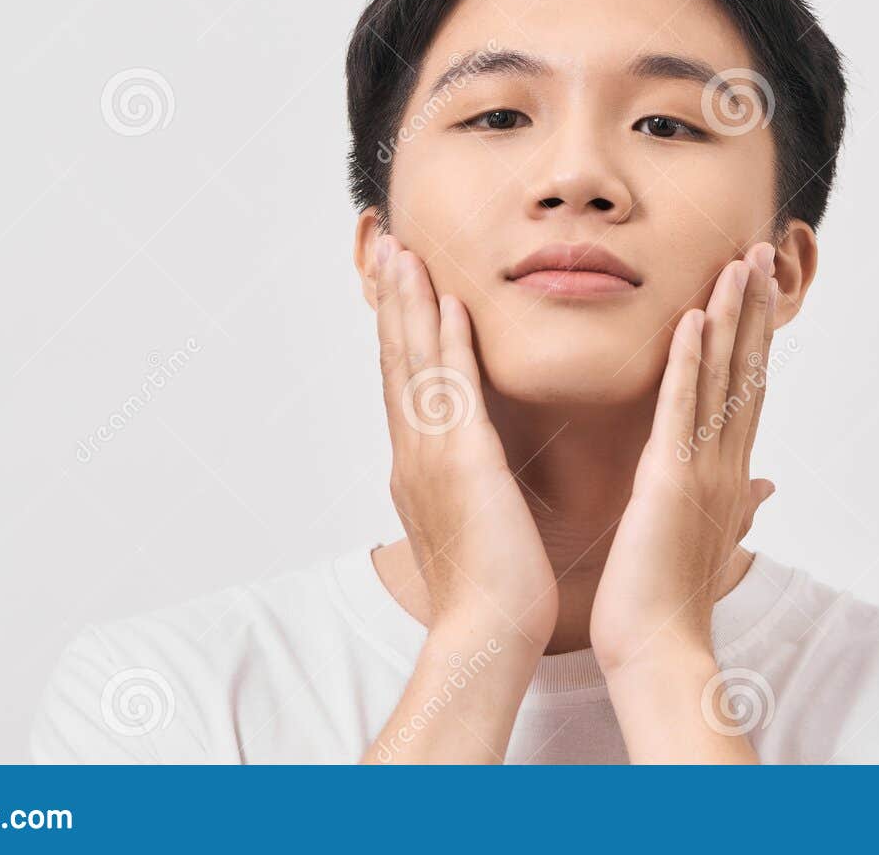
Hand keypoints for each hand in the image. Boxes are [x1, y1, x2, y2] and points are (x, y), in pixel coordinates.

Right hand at [372, 234, 557, 648]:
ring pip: (415, 362)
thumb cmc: (490, 587)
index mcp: (418, 465)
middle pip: (397, 359)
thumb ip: (464, 482)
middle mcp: (414, 452)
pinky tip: (449, 303)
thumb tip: (467, 466)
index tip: (399, 284)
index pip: (404, 382)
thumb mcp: (470, 519)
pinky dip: (447, 342)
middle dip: (393, 300)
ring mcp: (431, 453)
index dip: (400, 329)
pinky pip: (451, 387)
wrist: (486, 631)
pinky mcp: (462, 460)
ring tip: (404, 253)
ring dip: (409, 303)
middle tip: (388, 247)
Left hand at [590, 241, 778, 675]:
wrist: (660, 648)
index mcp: (729, 474)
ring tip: (740, 261)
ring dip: (733, 315)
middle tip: (761, 250)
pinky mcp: (671, 477)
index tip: (759, 289)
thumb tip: (768, 490)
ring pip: (725, 376)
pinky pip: (683, 407)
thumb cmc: (672, 600)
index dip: (757, 336)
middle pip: (748, 368)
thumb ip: (739, 508)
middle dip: (755, 307)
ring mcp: (703, 467)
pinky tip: (695, 317)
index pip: (748, 389)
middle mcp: (726, 462)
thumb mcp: (712, 542)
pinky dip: (692, 360)